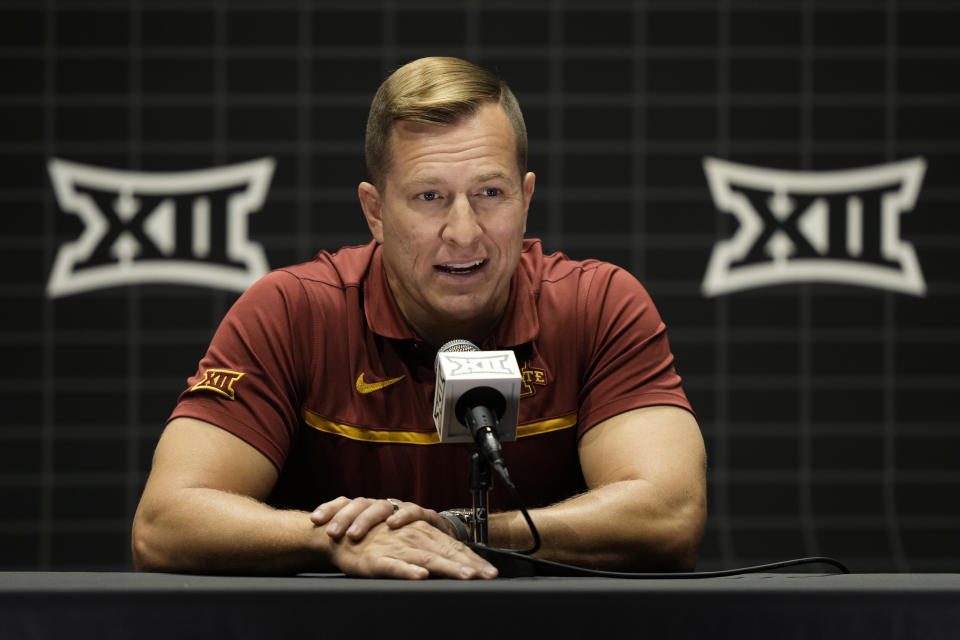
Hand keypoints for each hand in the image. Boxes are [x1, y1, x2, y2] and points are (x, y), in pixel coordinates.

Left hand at [311, 496, 456, 540]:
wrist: (434, 537)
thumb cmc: (397, 541)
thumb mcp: (373, 540)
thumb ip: (350, 538)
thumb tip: (317, 541)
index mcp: (367, 509)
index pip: (345, 503)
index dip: (329, 508)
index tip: (314, 520)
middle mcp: (382, 506)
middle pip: (360, 504)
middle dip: (345, 518)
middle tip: (333, 534)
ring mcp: (401, 508)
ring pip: (381, 506)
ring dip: (367, 519)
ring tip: (354, 534)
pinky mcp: (423, 515)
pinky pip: (412, 511)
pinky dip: (403, 516)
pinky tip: (392, 524)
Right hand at [325, 519, 497, 579]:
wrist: (340, 533)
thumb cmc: (376, 540)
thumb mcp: (406, 542)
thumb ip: (429, 552)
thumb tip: (453, 566)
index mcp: (422, 534)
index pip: (453, 547)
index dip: (474, 560)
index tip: (492, 573)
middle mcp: (413, 538)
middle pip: (446, 553)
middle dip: (469, 565)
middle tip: (488, 576)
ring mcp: (396, 548)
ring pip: (427, 558)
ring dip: (448, 567)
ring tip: (466, 576)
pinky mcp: (377, 560)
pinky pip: (395, 566)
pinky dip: (409, 571)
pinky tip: (422, 576)